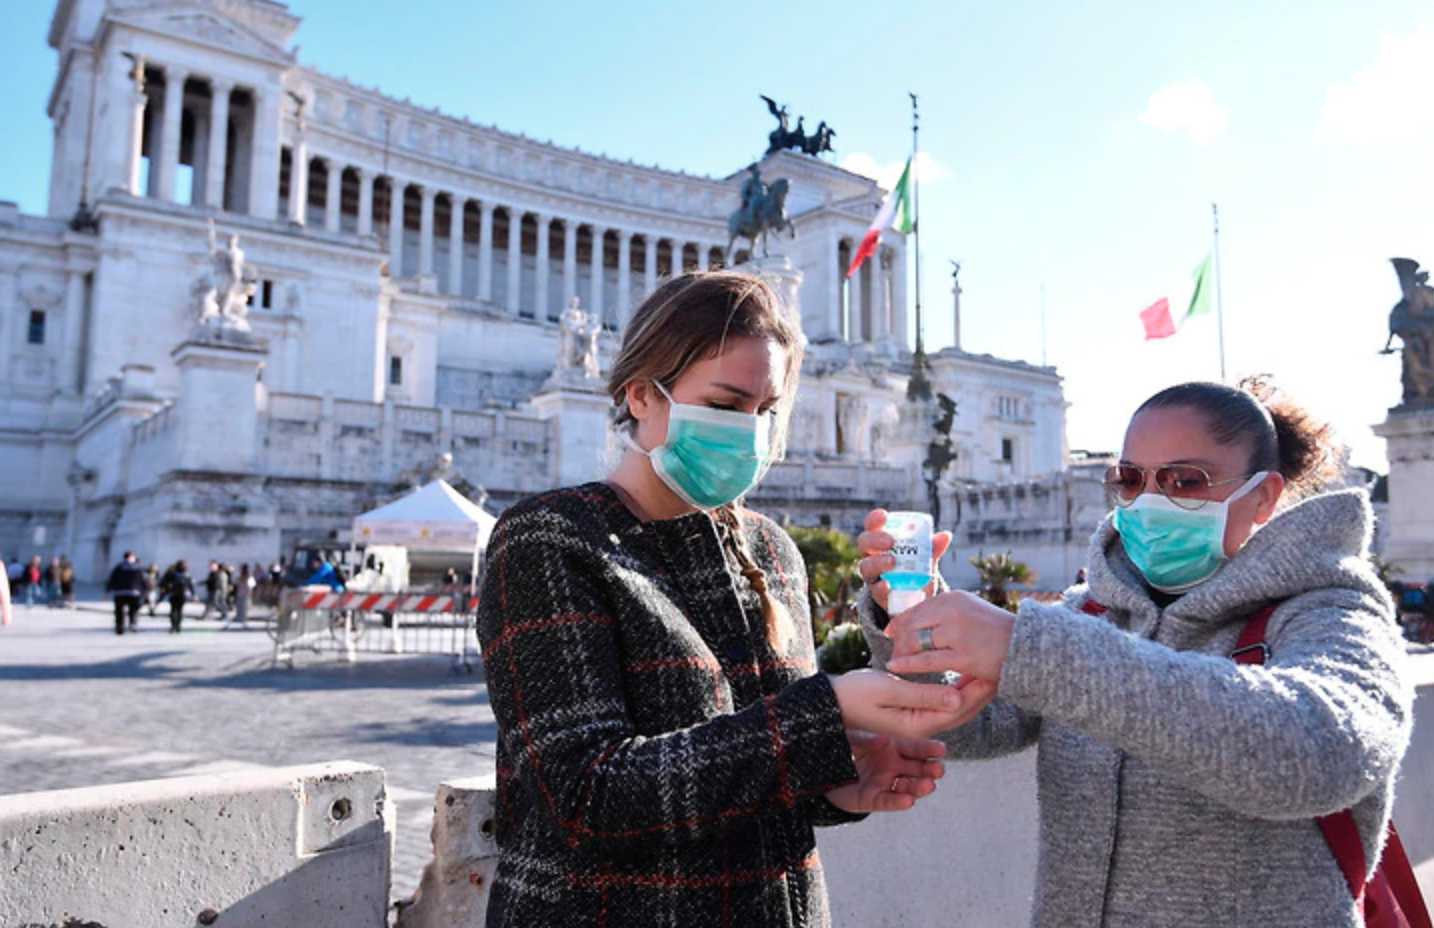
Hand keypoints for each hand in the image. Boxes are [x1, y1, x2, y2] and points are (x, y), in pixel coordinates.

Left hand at [825, 730, 946, 813]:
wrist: (820, 769)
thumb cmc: (840, 748)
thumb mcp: (850, 738)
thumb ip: (865, 739)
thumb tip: (883, 740)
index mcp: (891, 747)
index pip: (913, 747)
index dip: (927, 748)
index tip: (941, 749)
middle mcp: (892, 766)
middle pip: (916, 769)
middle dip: (929, 770)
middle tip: (939, 770)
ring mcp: (884, 783)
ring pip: (906, 787)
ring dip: (918, 787)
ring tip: (928, 786)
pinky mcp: (872, 799)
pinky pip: (887, 801)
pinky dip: (898, 801)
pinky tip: (909, 801)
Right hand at [831, 668, 995, 739]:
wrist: (830, 703)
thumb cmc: (855, 693)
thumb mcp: (888, 690)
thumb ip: (924, 695)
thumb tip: (957, 699)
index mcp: (917, 724)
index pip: (959, 709)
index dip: (979, 691)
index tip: (994, 670)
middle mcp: (920, 727)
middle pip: (961, 711)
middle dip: (981, 690)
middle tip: (1000, 667)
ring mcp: (915, 721)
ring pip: (953, 708)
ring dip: (971, 690)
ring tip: (987, 668)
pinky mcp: (910, 713)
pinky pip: (941, 703)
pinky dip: (956, 690)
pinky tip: (963, 675)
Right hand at [856, 509, 952, 612]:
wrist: (915, 599)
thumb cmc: (915, 570)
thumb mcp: (925, 557)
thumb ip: (932, 548)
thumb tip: (946, 535)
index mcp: (881, 541)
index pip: (872, 526)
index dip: (875, 519)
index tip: (884, 516)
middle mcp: (872, 556)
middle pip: (864, 543)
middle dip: (875, 539)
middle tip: (890, 541)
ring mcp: (873, 576)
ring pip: (865, 566)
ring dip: (877, 562)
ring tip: (892, 562)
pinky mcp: (877, 595)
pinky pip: (874, 590)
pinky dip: (880, 587)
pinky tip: (887, 585)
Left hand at [885, 590, 1015, 680]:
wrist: (1027, 646)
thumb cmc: (996, 632)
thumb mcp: (969, 611)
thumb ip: (945, 613)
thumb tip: (916, 619)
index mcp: (953, 598)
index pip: (916, 608)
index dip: (900, 621)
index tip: (891, 632)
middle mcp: (953, 611)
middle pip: (911, 624)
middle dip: (899, 638)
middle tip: (893, 650)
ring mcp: (957, 633)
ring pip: (916, 641)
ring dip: (902, 652)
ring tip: (896, 661)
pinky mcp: (963, 655)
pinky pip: (927, 660)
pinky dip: (908, 664)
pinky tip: (896, 667)